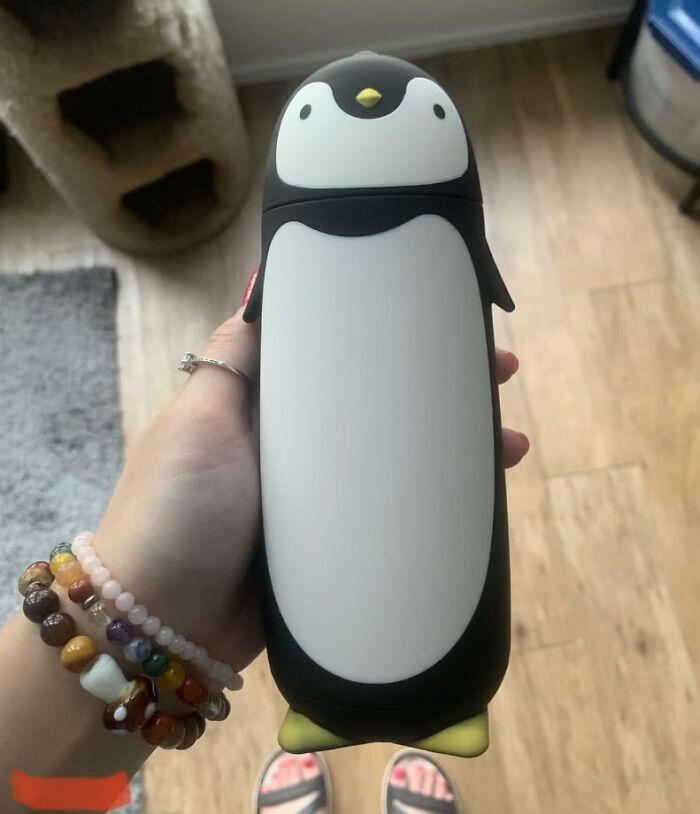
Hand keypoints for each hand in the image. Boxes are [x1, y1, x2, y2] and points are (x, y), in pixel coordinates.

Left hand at [94, 281, 529, 680]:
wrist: (164, 623)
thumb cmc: (178, 509)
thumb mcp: (197, 419)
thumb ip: (232, 359)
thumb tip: (259, 286)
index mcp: (263, 404)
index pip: (334, 351)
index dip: (383, 329)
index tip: (436, 312)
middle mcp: (295, 445)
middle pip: (376, 403)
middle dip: (435, 385)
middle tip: (496, 371)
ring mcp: (317, 497)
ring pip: (394, 457)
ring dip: (450, 444)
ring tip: (508, 439)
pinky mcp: (332, 545)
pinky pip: (390, 513)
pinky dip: (433, 504)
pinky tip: (480, 502)